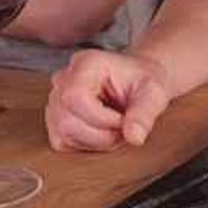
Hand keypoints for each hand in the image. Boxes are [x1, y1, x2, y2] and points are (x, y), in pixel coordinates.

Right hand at [46, 50, 172, 151]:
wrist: (139, 81)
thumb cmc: (144, 81)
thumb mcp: (153, 93)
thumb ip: (144, 113)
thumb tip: (135, 137)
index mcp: (86, 64)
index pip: (75, 98)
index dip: (101, 118)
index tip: (124, 120)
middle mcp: (64, 79)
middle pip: (67, 121)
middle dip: (102, 134)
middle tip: (125, 125)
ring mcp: (55, 99)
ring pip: (63, 134)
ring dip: (96, 140)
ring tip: (117, 127)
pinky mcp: (54, 118)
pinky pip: (62, 142)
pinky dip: (87, 144)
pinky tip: (103, 131)